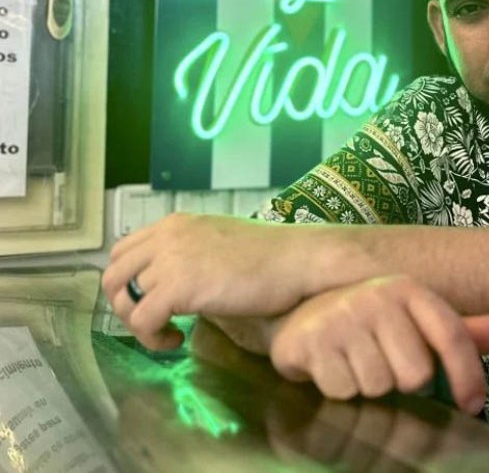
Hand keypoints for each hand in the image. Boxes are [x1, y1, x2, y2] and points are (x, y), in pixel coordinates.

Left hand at [102, 212, 318, 349]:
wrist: (298, 259)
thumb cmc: (273, 255)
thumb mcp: (220, 242)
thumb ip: (192, 253)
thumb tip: (180, 280)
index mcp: (175, 224)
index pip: (123, 251)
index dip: (127, 282)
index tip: (149, 301)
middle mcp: (166, 237)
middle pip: (113, 276)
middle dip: (124, 306)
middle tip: (153, 323)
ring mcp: (170, 261)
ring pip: (125, 302)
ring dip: (141, 326)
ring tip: (169, 334)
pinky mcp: (178, 288)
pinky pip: (142, 321)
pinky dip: (153, 338)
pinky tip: (177, 341)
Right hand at [269, 275, 488, 414]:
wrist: (302, 317)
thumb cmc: (373, 325)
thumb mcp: (418, 324)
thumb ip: (465, 332)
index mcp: (411, 290)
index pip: (453, 335)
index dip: (469, 375)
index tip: (474, 406)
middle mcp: (378, 296)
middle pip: (416, 374)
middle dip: (402, 382)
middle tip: (384, 365)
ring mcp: (343, 315)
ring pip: (379, 386)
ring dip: (370, 387)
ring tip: (356, 364)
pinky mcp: (311, 340)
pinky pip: (344, 391)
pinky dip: (340, 390)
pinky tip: (333, 368)